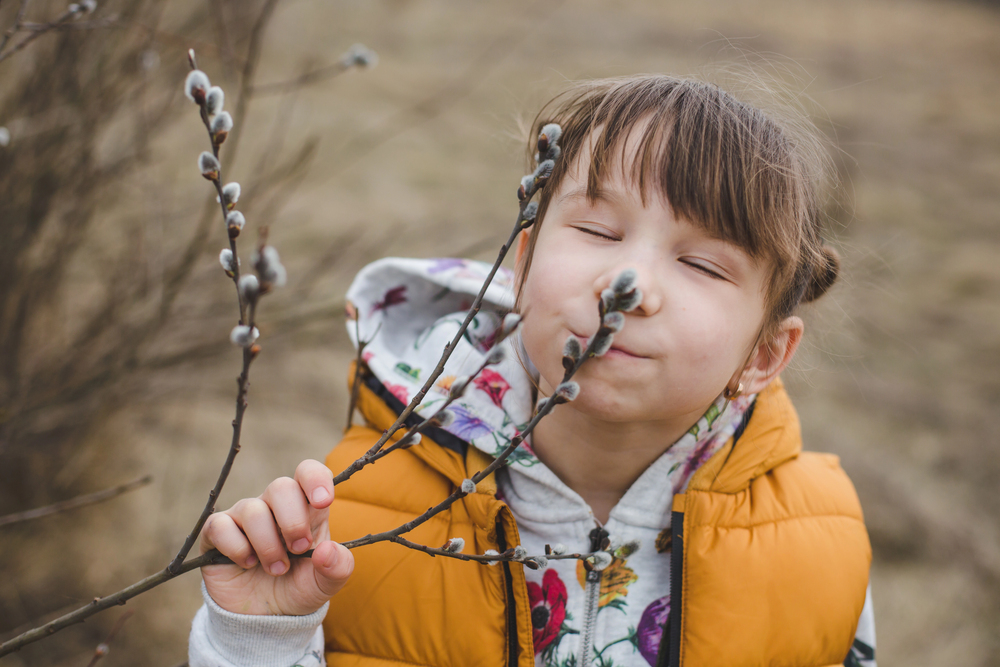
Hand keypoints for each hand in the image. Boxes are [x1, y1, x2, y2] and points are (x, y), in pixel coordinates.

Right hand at [199, 459, 353, 615]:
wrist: (265, 619)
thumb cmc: (298, 589)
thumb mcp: (327, 584)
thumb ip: (338, 567)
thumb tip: (327, 550)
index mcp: (307, 508)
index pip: (308, 472)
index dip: (315, 479)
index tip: (323, 502)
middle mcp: (275, 506)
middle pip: (281, 486)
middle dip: (293, 521)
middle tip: (299, 549)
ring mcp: (245, 517)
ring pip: (253, 510)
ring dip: (268, 545)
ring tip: (276, 569)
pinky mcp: (218, 532)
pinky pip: (221, 526)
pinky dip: (237, 548)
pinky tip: (247, 564)